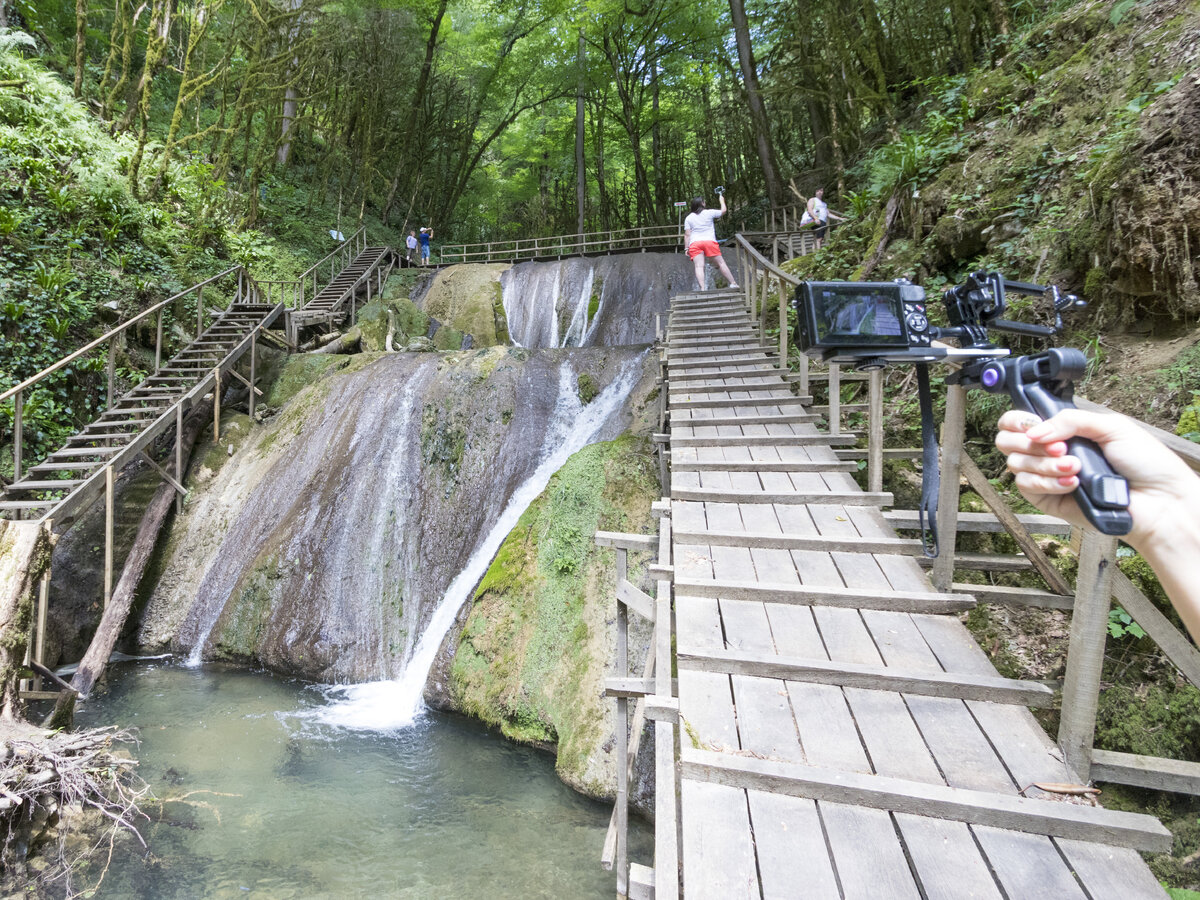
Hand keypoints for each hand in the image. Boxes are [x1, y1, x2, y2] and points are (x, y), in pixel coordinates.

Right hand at [995, 408, 1199, 551]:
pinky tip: (1073, 483)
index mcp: (1062, 431)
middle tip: (1059, 447)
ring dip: (1045, 464)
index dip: (1017, 420)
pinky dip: (1048, 482)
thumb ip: (1069, 419)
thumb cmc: (1144, 463)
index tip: (1033, 425)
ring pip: (1016, 464)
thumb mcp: (1111, 426)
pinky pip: (1027, 487)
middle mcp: (1050, 452)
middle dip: (1029, 442)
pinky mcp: (1047, 500)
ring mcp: (1046, 476)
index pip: (1019, 421)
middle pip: (1006, 441)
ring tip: (1075, 467)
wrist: (1158, 500)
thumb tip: (1034, 431)